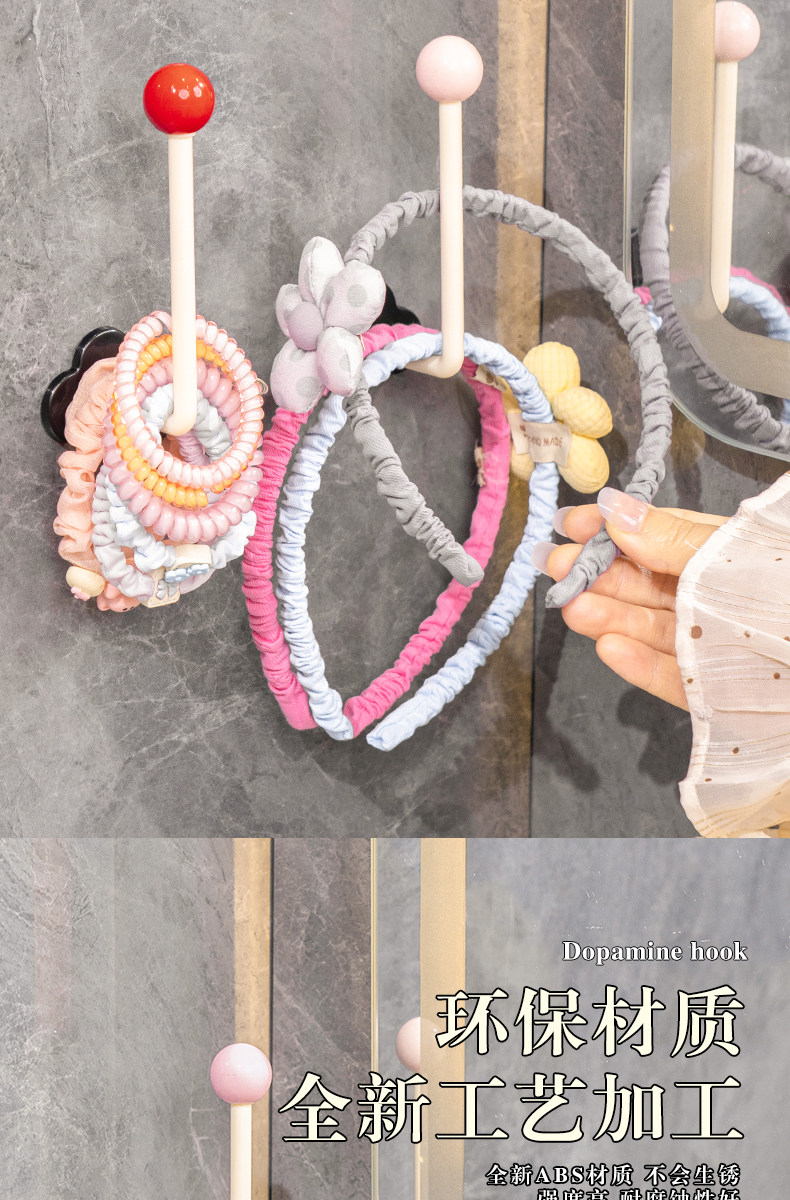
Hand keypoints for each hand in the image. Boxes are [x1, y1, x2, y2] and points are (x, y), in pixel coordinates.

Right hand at [533, 488, 727, 708]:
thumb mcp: (730, 554)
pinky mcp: (714, 688)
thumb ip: (672, 538)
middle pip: (643, 584)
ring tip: (573, 609)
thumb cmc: (787, 597)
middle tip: (556, 567)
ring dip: (607, 617)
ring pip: (649, 628)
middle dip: (596, 574)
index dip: (611, 528)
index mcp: (722, 553)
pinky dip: (637, 663)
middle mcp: (712, 595)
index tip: (570, 523)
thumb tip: (615, 511)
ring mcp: (711, 642)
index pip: (655, 535)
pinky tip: (607, 647)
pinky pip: (670, 675)